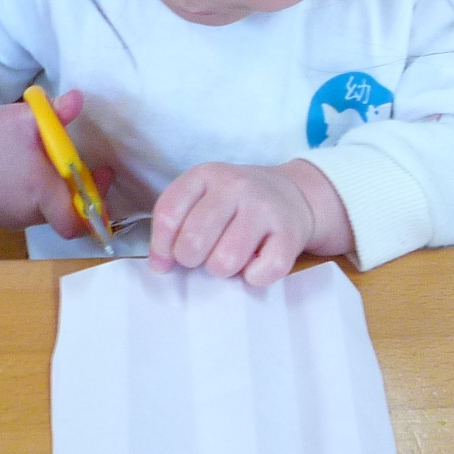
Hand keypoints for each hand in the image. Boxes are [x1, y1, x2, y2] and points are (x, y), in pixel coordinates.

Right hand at [0, 88, 110, 239]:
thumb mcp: (23, 117)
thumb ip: (56, 113)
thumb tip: (78, 98)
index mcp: (39, 192)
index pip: (77, 221)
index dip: (96, 203)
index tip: (101, 175)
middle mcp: (25, 214)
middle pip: (63, 212)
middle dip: (75, 190)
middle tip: (76, 165)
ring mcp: (8, 219)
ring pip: (42, 210)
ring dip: (51, 192)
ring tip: (43, 163)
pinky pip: (23, 211)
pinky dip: (30, 196)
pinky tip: (20, 171)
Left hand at [147, 159, 351, 286]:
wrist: (293, 194)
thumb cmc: (236, 204)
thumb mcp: (202, 197)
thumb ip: (176, 224)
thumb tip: (160, 265)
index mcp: (206, 175)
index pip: (168, 214)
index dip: (161, 247)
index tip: (165, 260)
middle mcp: (235, 186)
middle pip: (193, 241)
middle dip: (191, 260)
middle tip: (203, 255)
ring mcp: (264, 208)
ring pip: (224, 261)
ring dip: (222, 270)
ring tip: (230, 256)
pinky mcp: (289, 234)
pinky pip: (261, 274)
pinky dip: (254, 277)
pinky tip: (256, 262)